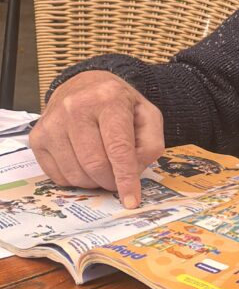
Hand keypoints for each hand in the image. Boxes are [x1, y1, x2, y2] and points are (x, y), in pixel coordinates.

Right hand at [30, 71, 164, 209]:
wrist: (84, 87)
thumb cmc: (118, 104)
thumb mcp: (147, 115)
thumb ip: (151, 143)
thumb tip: (134, 172)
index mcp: (108, 99)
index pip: (118, 148)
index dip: (126, 179)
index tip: (131, 201)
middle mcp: (75, 108)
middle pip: (95, 164)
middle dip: (111, 181)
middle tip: (118, 179)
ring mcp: (52, 123)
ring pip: (76, 174)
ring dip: (94, 181)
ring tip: (102, 167)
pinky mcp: (37, 138)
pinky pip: (58, 176)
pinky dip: (76, 179)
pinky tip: (83, 164)